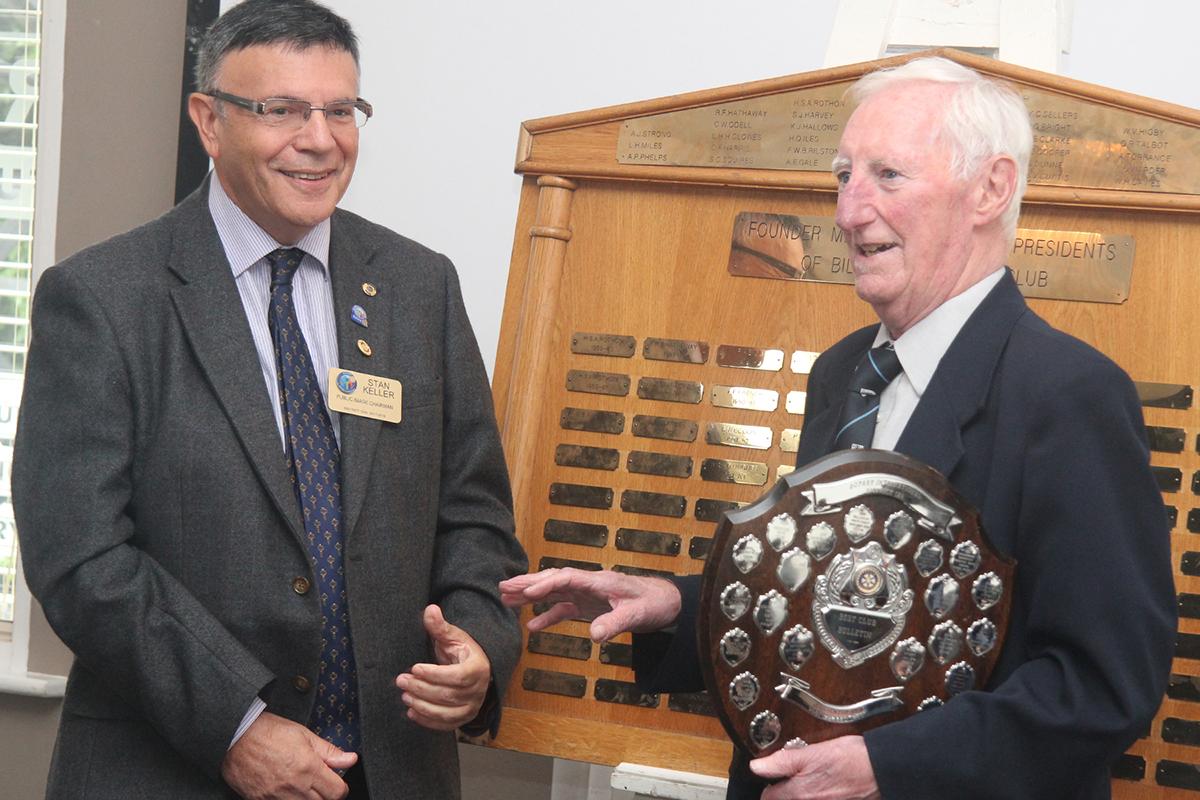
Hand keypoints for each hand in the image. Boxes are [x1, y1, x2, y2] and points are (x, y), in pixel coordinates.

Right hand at [220, 711, 355, 799]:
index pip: (338, 792)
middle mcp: (294, 787)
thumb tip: (351, 759)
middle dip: (326, 794)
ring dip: (308, 799)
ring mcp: (276, 797)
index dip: (341, 788)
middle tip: (319, 782)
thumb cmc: (267, 731)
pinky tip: (286, 791)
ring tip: (302, 785)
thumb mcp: (303, 734)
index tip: (336, 781)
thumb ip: (329, 751)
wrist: (234, 737)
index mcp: (308, 768)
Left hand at [395, 604, 491, 730]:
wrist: (473, 668)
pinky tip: (411, 711)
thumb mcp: (453, 636)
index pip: (457, 676)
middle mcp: (479, 691)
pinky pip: (445, 725)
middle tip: (401, 680)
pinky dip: (427, 721)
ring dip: (422, 705)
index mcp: (479, 668)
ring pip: (445, 713)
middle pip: (448, 695)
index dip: (435, 674)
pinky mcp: (463, 718)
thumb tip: (430, 609)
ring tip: (404, 695)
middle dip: (421, 688)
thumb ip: (440, 626)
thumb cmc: (462, 651)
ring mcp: (472, 707)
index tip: (415, 668)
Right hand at [499, 567, 680, 641]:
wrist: (666, 603)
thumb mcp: (637, 615)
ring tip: (506, 598)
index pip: (566, 578)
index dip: (546, 584)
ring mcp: (587, 596)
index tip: (527, 592)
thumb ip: (615, 624)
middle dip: (528, 583)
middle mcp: (589, 585)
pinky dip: (547, 616)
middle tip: (503, 586)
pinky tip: (531, 626)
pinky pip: (564, 610)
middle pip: (554, 580)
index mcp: (599, 581)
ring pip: (554, 593)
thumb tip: (595, 637)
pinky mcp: (589, 608)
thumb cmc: (654, 603)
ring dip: (531, 595)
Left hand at [749, 736, 879, 799]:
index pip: (769, 797)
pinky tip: (825, 788)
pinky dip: (818, 795)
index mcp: (799, 792)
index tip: (772, 779)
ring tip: (812, 781)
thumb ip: (782, 761)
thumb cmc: (852, 758)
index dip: (768, 785)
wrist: (883, 769)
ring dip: (802, 793)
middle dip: (785, 793)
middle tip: (790, 780)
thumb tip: (757, 766)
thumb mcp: (812, 751)